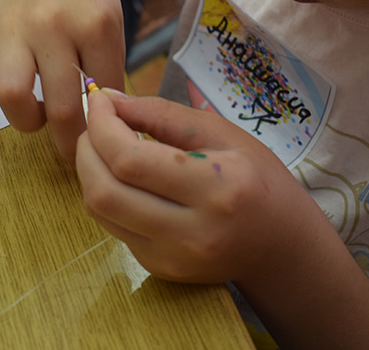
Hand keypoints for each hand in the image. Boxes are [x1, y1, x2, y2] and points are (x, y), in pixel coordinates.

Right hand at [0, 0, 125, 162]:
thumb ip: (109, 69)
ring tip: (35, 115)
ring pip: (13, 96)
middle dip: (69, 141)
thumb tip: (106, 123)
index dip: (104, 125)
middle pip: (61, 106)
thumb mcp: (112, 23)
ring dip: (26, 120)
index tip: (101, 138)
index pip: (103, 95)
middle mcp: (53, 26)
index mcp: (95, 25)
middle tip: (72, 148)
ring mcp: (13, 28)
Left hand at [75, 90, 324, 283]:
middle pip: (105, 190)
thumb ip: (163, 114)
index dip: (102, 126)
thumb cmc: (258, 179)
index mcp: (218, 187)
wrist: (281, 246)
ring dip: (89, 172)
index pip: (131, 159)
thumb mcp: (223, 133)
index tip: (100, 100)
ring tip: (104, 146)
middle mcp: (193, 231)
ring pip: (101, 211)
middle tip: (97, 123)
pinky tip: (122, 177)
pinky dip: (106, 195)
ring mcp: (173, 257)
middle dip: (87, 148)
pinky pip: (113, 227)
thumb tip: (110, 99)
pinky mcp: (159, 269)